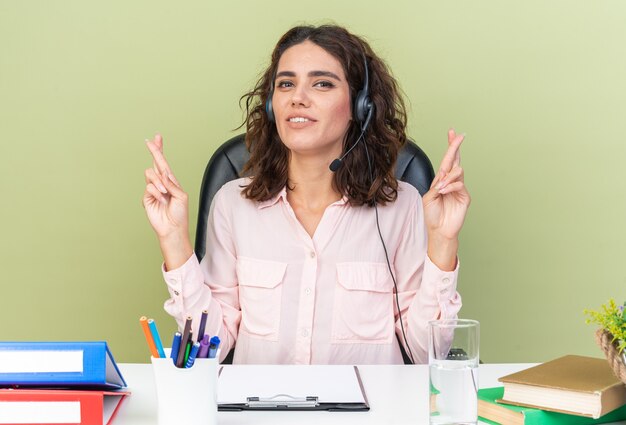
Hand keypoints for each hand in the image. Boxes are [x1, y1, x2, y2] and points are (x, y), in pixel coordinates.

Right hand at [142, 134, 188, 240]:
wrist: (173, 228)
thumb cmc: (180, 213)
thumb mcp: (181, 196)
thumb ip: (172, 184)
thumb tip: (163, 174)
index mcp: (171, 181)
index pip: (164, 163)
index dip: (160, 150)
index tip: (157, 137)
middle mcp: (161, 183)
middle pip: (155, 163)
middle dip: (154, 151)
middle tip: (149, 141)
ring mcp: (153, 189)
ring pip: (150, 174)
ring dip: (159, 182)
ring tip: (165, 193)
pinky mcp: (147, 197)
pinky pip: (149, 187)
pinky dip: (156, 193)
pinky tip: (161, 200)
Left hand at [422, 129, 470, 268]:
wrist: (439, 230)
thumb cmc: (432, 215)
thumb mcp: (428, 198)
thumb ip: (436, 186)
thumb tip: (444, 177)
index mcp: (441, 180)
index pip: (447, 160)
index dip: (450, 146)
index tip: (452, 133)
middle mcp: (451, 182)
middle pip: (455, 160)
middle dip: (455, 147)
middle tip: (458, 136)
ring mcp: (459, 188)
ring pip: (457, 171)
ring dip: (447, 177)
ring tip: (440, 188)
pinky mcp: (465, 196)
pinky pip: (460, 184)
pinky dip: (450, 187)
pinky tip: (444, 192)